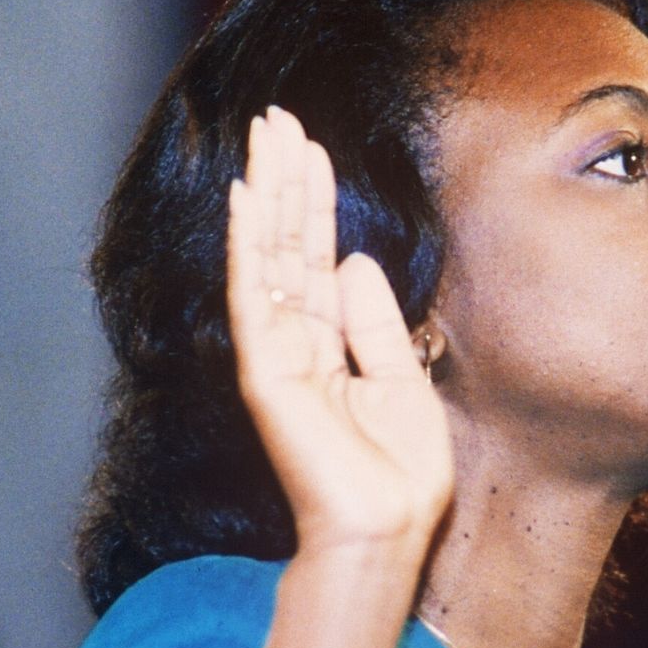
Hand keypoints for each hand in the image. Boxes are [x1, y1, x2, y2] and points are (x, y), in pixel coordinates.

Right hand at [226, 107, 453, 551]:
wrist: (387, 530)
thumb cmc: (399, 473)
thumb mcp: (403, 377)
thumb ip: (375, 320)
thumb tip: (352, 260)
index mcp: (329, 346)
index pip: (315, 256)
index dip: (315, 200)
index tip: (311, 144)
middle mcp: (295, 343)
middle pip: (286, 244)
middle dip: (285, 179)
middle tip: (277, 116)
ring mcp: (276, 355)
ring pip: (267, 255)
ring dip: (266, 192)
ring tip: (264, 134)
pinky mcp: (266, 372)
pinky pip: (254, 294)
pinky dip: (247, 243)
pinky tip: (243, 195)